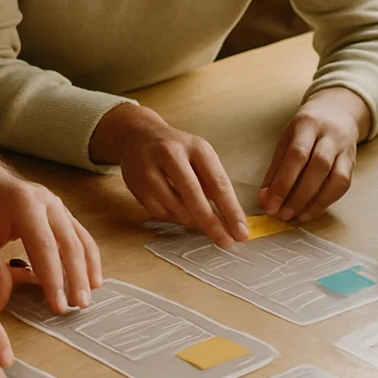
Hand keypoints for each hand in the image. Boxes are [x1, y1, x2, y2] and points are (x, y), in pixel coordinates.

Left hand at [0, 167, 102, 315]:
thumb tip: (0, 303)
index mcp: (24, 203)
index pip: (44, 246)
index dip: (53, 279)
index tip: (58, 306)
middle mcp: (47, 202)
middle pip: (69, 244)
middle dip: (76, 278)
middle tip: (79, 306)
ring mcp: (59, 206)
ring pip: (80, 241)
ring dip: (87, 271)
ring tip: (86, 299)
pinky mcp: (63, 214)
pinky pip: (81, 238)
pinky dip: (89, 260)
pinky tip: (92, 280)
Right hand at [91, 104, 247, 247]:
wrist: (137, 135)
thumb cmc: (177, 149)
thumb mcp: (200, 156)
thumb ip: (212, 183)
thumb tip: (227, 218)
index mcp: (196, 147)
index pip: (218, 183)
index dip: (231, 210)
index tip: (241, 232)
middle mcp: (171, 155)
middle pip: (194, 196)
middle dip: (212, 223)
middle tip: (225, 242)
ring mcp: (150, 170)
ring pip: (176, 208)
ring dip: (191, 219)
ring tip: (196, 216)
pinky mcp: (136, 185)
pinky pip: (160, 213)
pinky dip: (172, 216)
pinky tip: (175, 208)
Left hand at [259, 87, 367, 223]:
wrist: (338, 112)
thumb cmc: (305, 130)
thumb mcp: (286, 140)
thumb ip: (275, 170)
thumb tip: (265, 200)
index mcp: (307, 124)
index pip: (297, 155)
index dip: (283, 182)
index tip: (271, 205)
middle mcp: (330, 135)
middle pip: (318, 167)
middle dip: (299, 195)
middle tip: (282, 214)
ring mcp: (345, 149)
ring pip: (336, 178)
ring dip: (315, 202)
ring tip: (296, 216)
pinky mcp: (352, 162)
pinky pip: (343, 185)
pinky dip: (326, 201)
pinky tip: (311, 211)